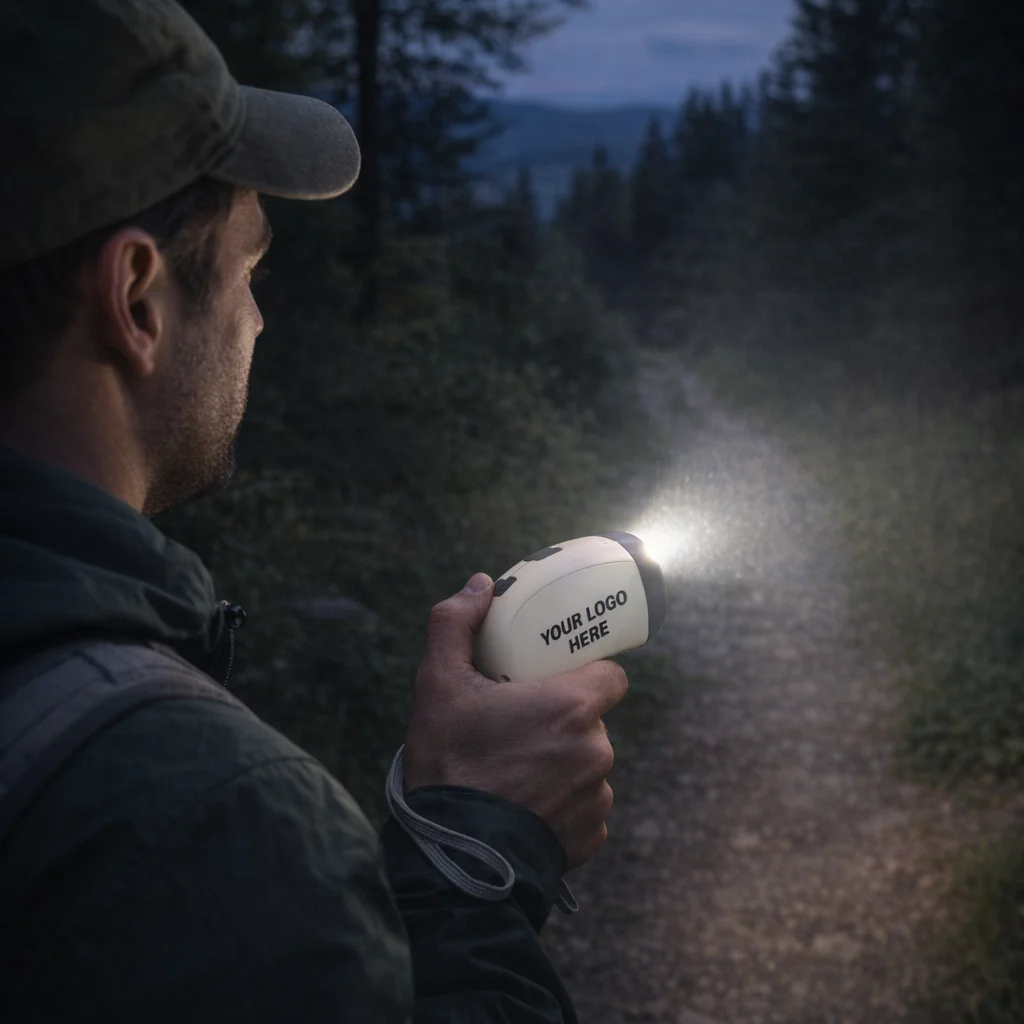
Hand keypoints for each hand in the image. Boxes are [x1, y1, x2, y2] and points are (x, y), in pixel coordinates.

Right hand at [402, 573, 628, 868]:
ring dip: (563, 764)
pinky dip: (562, 805)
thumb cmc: (448, 764)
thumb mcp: (438, 685)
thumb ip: (455, 625)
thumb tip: (481, 585)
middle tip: (521, 726)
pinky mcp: (592, 836)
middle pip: (593, 720)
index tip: (557, 680)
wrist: (452, 857)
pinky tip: (526, 807)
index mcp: (572, 707)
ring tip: (518, 772)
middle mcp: (597, 750)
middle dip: (565, 721)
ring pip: (588, 765)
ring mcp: (597, 797)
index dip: (587, 674)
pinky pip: (584, 807)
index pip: (610, 675)